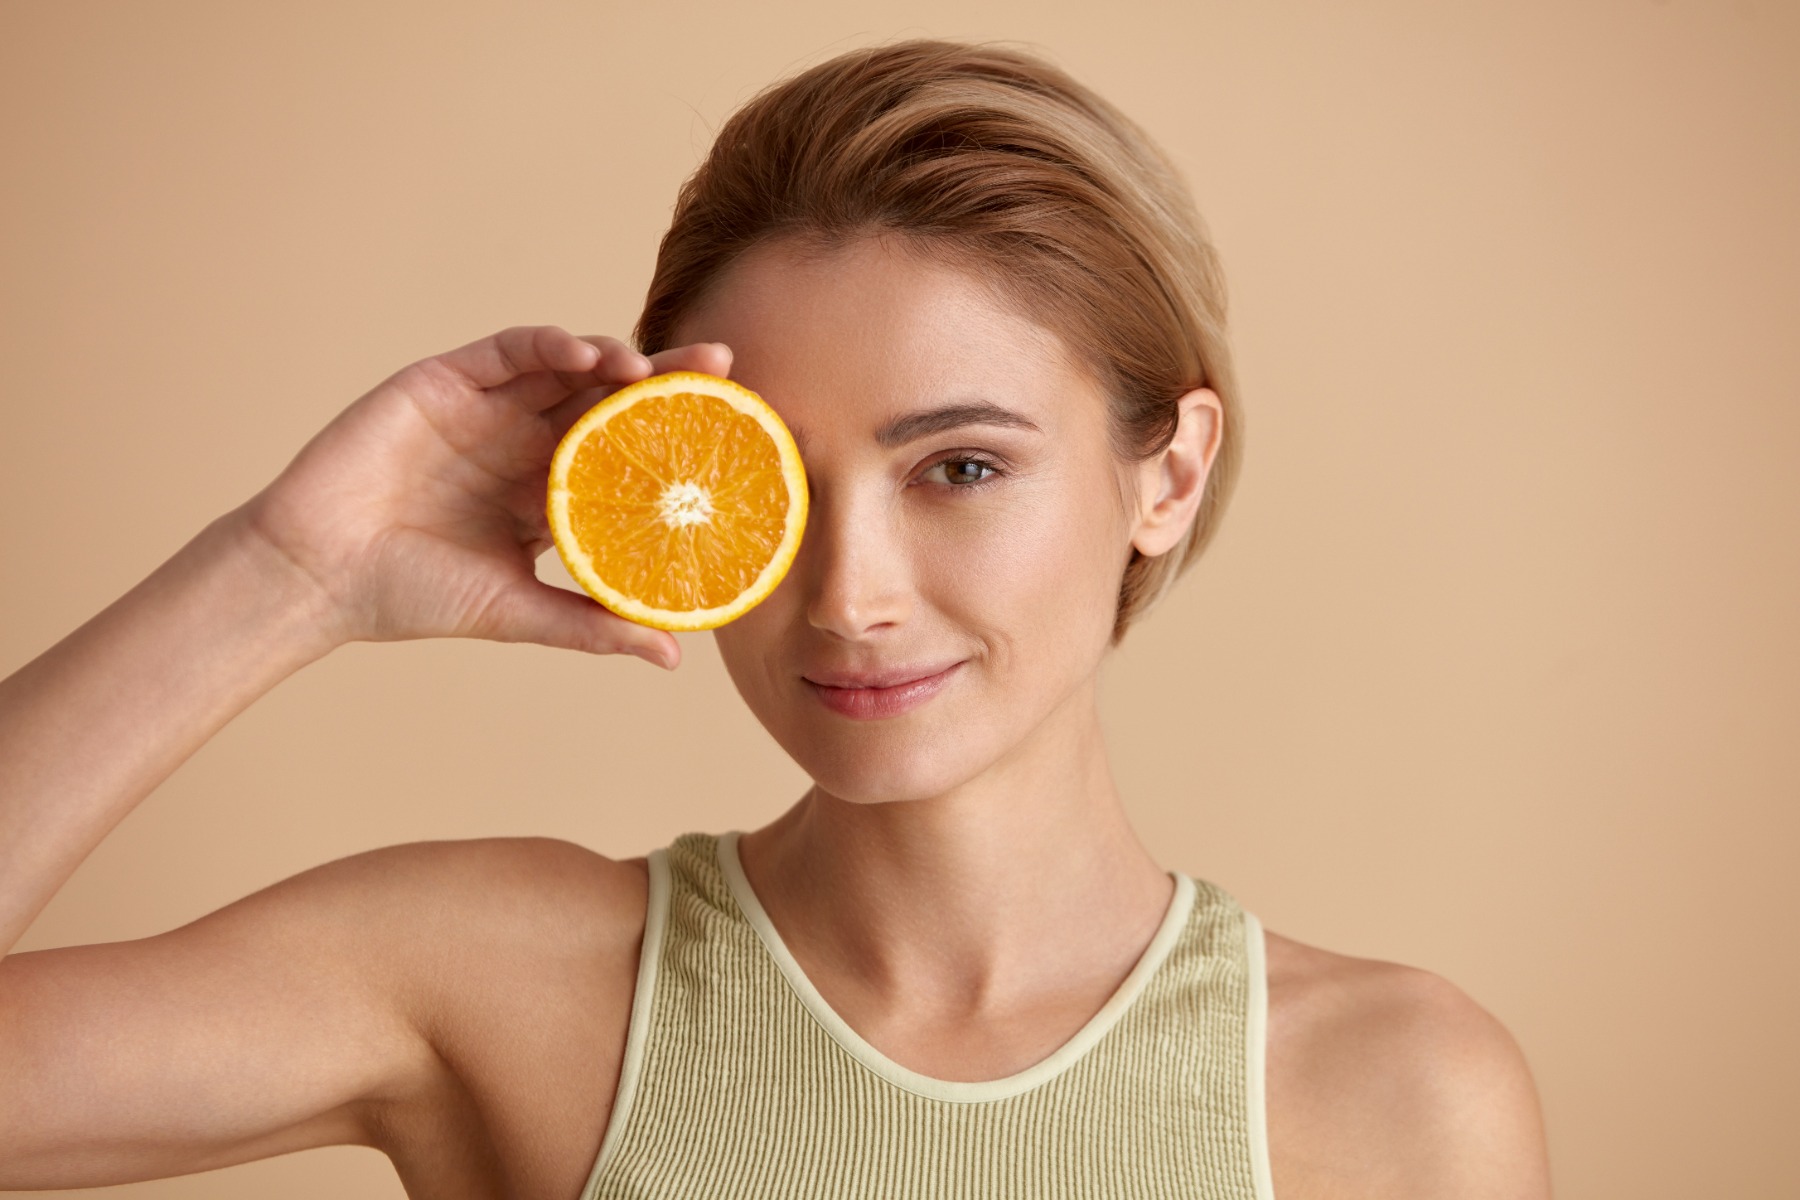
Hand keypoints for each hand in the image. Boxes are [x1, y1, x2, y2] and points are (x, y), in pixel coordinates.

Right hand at [234, 326, 732, 667]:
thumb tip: (673, 657)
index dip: (675, 441)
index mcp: (546, 494)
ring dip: (613, 359)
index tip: (733, 432)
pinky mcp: (443, 383)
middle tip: (722, 366)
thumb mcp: (518, 612)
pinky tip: (584, 354)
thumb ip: (592, 625)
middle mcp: (523, 445)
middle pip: (609, 402)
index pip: (625, 456)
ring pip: (566, 370)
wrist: (317, 576)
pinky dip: (548, 346)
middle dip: (665, 381)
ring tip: (652, 367)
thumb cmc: (411, 596)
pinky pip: (508, 353)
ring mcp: (486, 411)